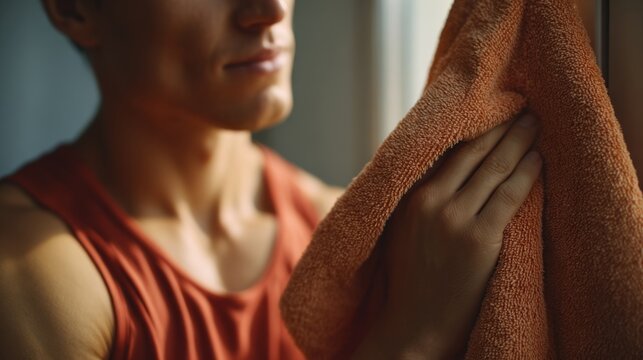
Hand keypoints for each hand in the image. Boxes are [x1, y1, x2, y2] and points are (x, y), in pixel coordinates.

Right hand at [355, 113, 541, 358]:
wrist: (415, 323)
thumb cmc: (409, 277)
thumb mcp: (402, 228)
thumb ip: (419, 195)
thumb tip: (445, 164)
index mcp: (411, 196)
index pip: (449, 151)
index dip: (475, 128)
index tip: (493, 111)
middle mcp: (431, 201)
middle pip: (474, 153)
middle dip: (501, 127)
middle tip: (522, 107)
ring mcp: (456, 220)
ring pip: (495, 169)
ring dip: (519, 142)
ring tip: (534, 125)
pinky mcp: (480, 239)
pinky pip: (510, 195)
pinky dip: (527, 173)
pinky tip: (538, 159)